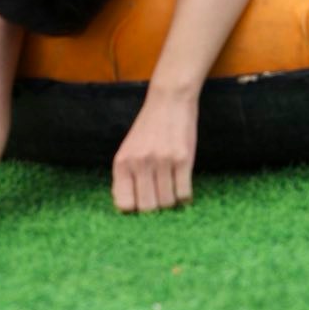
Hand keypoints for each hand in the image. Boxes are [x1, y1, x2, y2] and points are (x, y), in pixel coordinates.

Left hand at [112, 88, 196, 212]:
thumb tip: (126, 207)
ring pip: (167, 202)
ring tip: (173, 190)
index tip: (143, 203)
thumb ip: (125, 177)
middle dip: (155, 208)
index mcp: (122, 163)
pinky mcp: (183, 158)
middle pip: (148, 208)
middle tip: (161, 198)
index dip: (135, 209)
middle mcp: (140, 163)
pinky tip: (183, 188)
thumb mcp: (128, 150)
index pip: (124, 205)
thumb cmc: (149, 128)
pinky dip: (185, 197)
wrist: (170, 100)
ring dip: (172, 201)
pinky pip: (184, 193)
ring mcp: (162, 161)